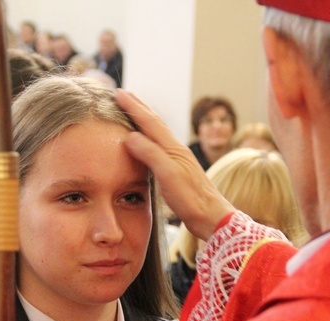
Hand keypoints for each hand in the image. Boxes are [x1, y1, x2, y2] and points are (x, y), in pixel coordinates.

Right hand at [115, 90, 234, 240]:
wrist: (211, 216)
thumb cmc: (191, 198)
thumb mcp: (168, 175)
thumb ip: (151, 154)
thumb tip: (131, 136)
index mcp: (173, 148)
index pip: (149, 122)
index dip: (133, 107)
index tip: (118, 94)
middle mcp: (176, 149)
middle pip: (155, 122)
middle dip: (139, 107)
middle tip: (123, 94)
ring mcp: (178, 159)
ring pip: (157, 132)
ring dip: (144, 119)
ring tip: (133, 111)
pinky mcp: (178, 170)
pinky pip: (159, 145)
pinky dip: (149, 136)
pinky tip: (147, 142)